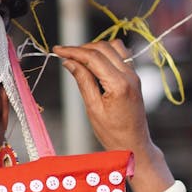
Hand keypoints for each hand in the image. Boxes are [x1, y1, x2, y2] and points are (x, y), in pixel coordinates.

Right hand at [53, 39, 173, 191]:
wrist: (134, 144)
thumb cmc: (113, 133)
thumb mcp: (93, 108)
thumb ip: (83, 81)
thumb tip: (70, 62)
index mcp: (119, 84)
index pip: (93, 57)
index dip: (73, 51)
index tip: (57, 50)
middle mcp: (130, 75)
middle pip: (103, 48)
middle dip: (82, 48)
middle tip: (64, 54)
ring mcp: (134, 74)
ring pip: (114, 47)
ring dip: (95, 48)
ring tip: (79, 58)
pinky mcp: (134, 77)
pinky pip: (121, 55)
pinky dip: (106, 53)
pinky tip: (94, 62)